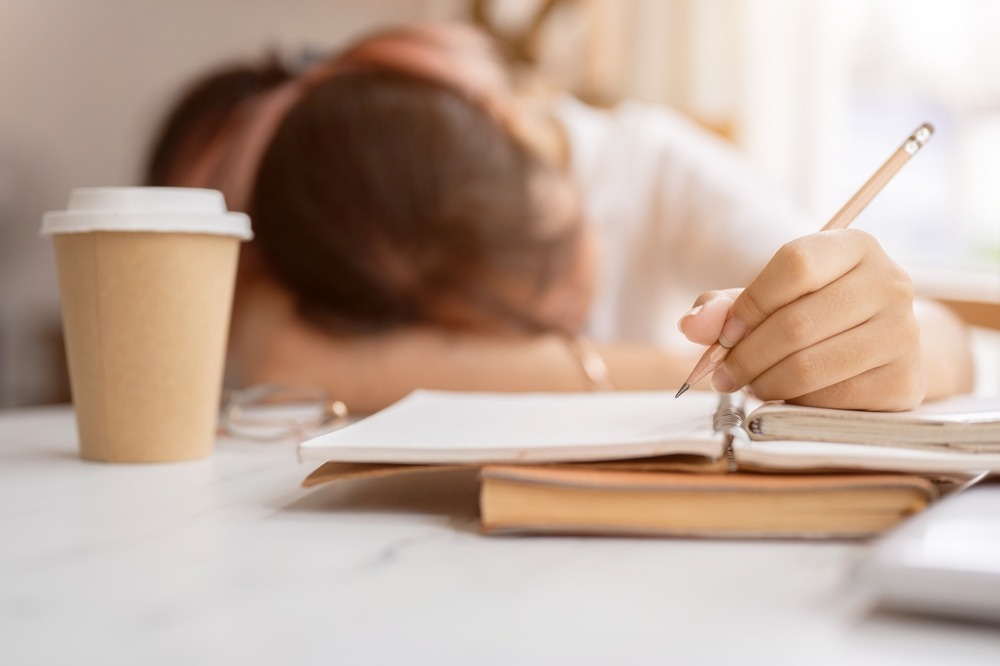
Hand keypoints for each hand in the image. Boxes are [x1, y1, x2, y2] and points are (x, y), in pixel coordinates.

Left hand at [678, 229, 925, 410]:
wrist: (882, 346)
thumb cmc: (816, 314)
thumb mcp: (771, 298)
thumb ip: (726, 307)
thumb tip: (691, 324)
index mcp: (855, 247)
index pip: (794, 265)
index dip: (749, 305)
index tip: (725, 335)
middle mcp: (890, 283)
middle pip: (795, 324)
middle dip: (744, 357)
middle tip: (721, 375)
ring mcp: (904, 333)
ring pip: (808, 367)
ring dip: (763, 383)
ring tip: (749, 385)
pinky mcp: (905, 381)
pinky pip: (830, 399)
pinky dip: (795, 402)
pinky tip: (786, 395)